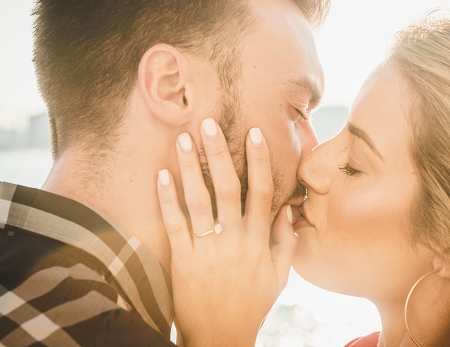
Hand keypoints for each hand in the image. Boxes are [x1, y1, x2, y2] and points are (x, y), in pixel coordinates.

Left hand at [156, 118, 296, 346]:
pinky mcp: (184, 260)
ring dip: (191, 167)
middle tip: (208, 123)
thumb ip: (286, 241)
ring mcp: (208, 249)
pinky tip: (161, 175)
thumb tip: (288, 209)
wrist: (222, 338)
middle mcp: (235, 240)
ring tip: (182, 139)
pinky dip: (168, 199)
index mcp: (259, 240)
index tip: (253, 133)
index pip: (261, 191)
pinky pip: (175, 225)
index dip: (259, 160)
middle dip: (219, 153)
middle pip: (228, 188)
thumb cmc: (252, 305)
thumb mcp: (280, 276)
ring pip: (200, 201)